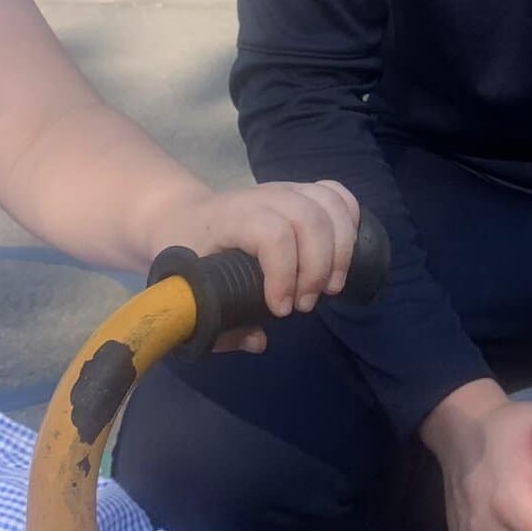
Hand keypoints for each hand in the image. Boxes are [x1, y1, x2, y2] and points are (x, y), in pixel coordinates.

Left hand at [173, 180, 358, 349]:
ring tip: (330, 286)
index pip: (270, 232)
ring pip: (328, 203)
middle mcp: (259, 196)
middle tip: (305, 305)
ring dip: (340, 250)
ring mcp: (283, 189)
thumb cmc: (188, 257)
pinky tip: (343, 254)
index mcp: (227, 218)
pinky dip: (350, 222)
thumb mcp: (190, 292)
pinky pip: (337, 195)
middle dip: (317, 268)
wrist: (181, 218)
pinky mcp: (300, 191)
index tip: (281, 310)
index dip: (284, 273)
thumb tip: (258, 340)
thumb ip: (220, 323)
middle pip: (308, 217)